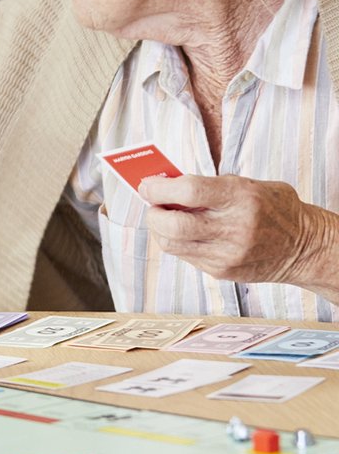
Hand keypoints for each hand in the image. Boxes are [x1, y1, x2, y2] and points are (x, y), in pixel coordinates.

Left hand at [138, 173, 337, 288]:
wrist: (306, 247)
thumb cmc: (274, 208)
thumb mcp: (247, 184)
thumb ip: (209, 184)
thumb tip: (166, 182)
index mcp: (241, 198)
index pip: (189, 190)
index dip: (160, 187)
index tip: (147, 183)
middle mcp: (234, 228)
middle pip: (173, 224)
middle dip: (152, 212)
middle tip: (151, 202)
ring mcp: (227, 254)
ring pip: (172, 244)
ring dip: (159, 228)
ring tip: (163, 216)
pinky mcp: (222, 271)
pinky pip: (184, 255)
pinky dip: (176, 241)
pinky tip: (182, 232)